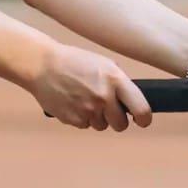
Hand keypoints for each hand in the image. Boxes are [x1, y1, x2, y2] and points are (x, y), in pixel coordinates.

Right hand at [31, 43, 152, 131]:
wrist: (43, 66)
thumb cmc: (74, 61)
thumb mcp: (103, 63)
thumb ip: (119, 81)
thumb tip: (131, 100)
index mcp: (115, 80)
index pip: (141, 108)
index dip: (144, 118)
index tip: (142, 120)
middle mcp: (104, 97)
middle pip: (121, 125)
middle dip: (116, 119)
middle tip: (107, 108)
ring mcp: (88, 110)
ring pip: (102, 126)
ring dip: (97, 118)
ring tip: (84, 99)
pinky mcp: (73, 119)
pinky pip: (85, 125)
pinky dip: (82, 118)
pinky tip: (73, 102)